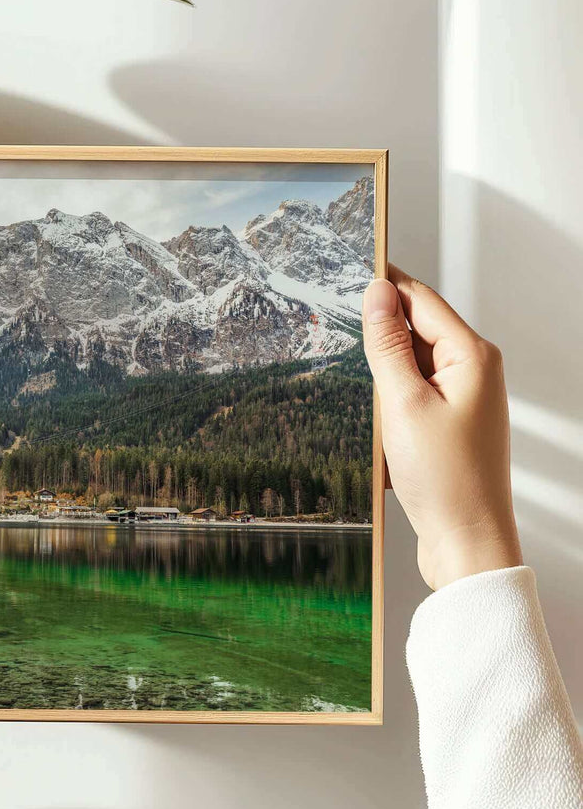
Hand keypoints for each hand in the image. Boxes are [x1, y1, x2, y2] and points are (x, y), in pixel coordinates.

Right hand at [362, 266, 521, 590]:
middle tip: (334, 330)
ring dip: (382, 375)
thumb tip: (377, 293)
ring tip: (364, 399)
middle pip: (416, 329)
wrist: (466, 541)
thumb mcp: (403, 404)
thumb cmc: (445, 479)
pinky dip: (389, 402)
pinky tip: (377, 425)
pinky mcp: (450, 423)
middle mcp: (474, 371)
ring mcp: (463, 398)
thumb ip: (388, 345)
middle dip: (377, 333)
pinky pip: (412, 394)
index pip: (420, 299)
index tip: (348, 266)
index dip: (384, 283)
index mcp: (473, 356)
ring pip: (410, 364)